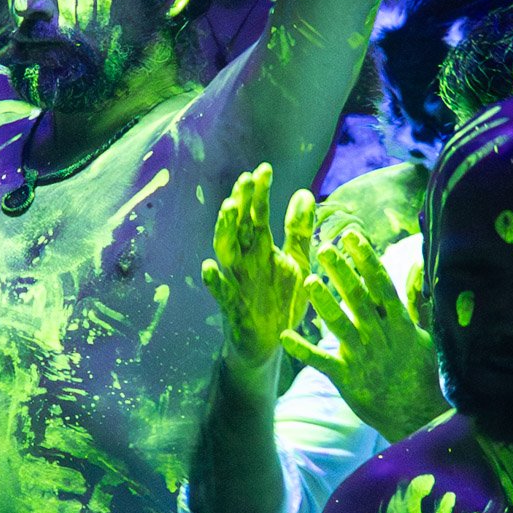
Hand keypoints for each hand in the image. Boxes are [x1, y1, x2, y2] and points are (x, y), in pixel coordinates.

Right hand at [202, 164, 313, 380]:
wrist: (272, 343)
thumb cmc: (281, 301)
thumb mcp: (297, 262)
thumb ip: (298, 230)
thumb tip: (304, 192)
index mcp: (261, 249)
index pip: (257, 214)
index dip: (259, 193)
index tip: (264, 169)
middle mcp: (245, 261)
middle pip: (239, 227)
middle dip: (241, 204)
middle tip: (245, 180)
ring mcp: (237, 283)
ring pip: (225, 253)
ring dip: (224, 231)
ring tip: (228, 210)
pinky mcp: (234, 309)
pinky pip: (221, 294)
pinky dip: (214, 281)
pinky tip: (208, 268)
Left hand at [281, 230, 447, 441]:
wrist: (417, 416)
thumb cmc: (421, 372)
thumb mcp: (424, 335)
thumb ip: (417, 302)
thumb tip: (416, 268)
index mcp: (398, 323)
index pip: (381, 284)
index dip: (366, 259)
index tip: (352, 236)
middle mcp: (380, 335)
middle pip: (359, 298)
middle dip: (342, 273)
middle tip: (324, 248)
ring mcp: (362, 356)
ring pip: (340, 325)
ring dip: (324, 303)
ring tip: (308, 280)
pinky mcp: (346, 377)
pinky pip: (321, 361)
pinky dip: (303, 349)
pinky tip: (284, 336)